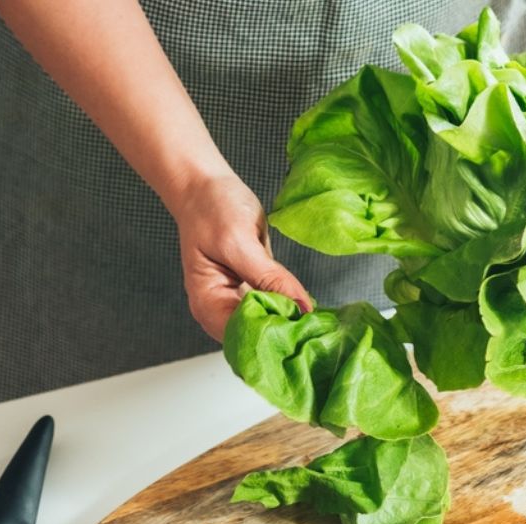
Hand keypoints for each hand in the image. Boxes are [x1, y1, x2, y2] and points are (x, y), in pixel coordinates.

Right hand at [173, 172, 310, 340]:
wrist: (205, 185)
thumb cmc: (210, 209)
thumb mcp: (239, 242)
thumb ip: (270, 278)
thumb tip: (302, 307)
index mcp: (208, 304)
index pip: (244, 336)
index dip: (274, 337)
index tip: (305, 329)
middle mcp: (221, 309)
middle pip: (257, 337)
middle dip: (286, 334)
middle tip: (320, 329)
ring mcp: (238, 300)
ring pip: (269, 324)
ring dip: (292, 322)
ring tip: (320, 323)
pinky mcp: (254, 288)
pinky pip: (276, 306)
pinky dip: (291, 306)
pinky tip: (310, 307)